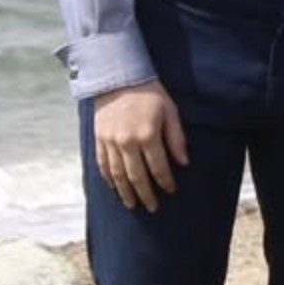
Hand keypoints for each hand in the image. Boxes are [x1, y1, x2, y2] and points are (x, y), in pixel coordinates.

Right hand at [93, 81, 188, 211]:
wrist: (118, 77)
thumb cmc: (149, 93)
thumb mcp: (170, 111)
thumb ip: (176, 138)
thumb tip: (184, 162)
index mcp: (148, 135)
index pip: (158, 167)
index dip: (165, 181)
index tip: (170, 191)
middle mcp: (127, 142)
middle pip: (136, 176)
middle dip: (145, 194)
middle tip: (152, 207)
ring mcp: (110, 142)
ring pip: (117, 175)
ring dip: (125, 192)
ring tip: (132, 204)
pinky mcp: (99, 139)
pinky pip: (102, 164)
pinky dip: (108, 179)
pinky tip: (114, 187)